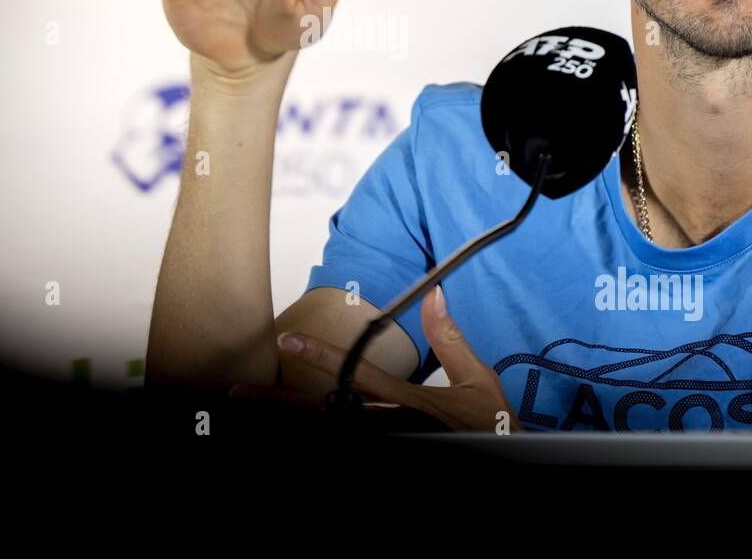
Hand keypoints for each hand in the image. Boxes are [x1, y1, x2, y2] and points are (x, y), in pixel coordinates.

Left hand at [231, 286, 526, 432]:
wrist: (512, 459)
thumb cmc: (492, 426)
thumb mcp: (479, 380)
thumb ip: (451, 337)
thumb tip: (434, 293)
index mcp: (411, 401)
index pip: (357, 375)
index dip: (320, 357)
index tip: (288, 342)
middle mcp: (394, 425)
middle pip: (328, 415)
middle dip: (281, 406)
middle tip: (239, 394)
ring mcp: (393, 443)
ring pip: (333, 433)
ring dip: (292, 423)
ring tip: (252, 411)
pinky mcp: (398, 454)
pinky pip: (351, 446)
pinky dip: (320, 436)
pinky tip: (292, 429)